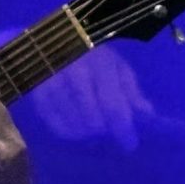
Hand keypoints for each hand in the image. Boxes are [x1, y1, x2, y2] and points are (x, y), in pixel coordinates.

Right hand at [28, 43, 152, 148]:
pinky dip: (69, 132)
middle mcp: (75, 75)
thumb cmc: (90, 53)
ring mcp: (54, 85)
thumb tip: (146, 115)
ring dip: (87, 134)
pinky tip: (75, 127)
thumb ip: (130, 90)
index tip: (130, 144)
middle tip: (108, 130)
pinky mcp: (38, 94)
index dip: (123, 129)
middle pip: (92, 120)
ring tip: (93, 128)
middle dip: (104, 131)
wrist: (50, 39)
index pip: (113, 106)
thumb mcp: (115, 64)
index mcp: (100, 65)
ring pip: (74, 126)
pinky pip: (56, 125)